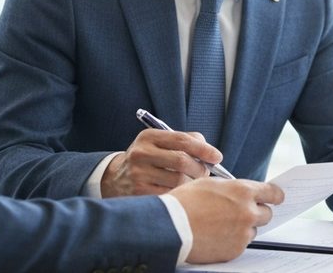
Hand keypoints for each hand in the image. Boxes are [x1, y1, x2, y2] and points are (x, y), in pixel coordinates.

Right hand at [101, 128, 222, 196]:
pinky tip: (181, 194)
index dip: (204, 149)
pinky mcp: (139, 193)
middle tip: (206, 172)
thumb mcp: (159, 144)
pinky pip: (171, 195)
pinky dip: (182, 194)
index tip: (217, 157)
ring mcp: (139, 174)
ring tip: (192, 183)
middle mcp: (141, 154)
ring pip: (179, 181)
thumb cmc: (149, 160)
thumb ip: (185, 142)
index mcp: (149, 137)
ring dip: (192, 183)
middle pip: (182, 161)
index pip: (182, 140)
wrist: (115, 179)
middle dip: (200, 168)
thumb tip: (211, 152)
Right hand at [170, 178, 284, 263]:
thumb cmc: (185, 202)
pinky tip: (217, 235)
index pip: (273, 193)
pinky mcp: (235, 250)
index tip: (275, 198)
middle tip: (242, 212)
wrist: (171, 227)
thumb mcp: (211, 184)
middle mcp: (248, 212)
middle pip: (267, 214)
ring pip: (253, 230)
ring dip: (244, 227)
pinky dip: (233, 240)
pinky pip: (241, 244)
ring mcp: (243, 233)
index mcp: (243, 191)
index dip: (275, 196)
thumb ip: (232, 188)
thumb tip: (242, 192)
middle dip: (257, 212)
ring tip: (222, 224)